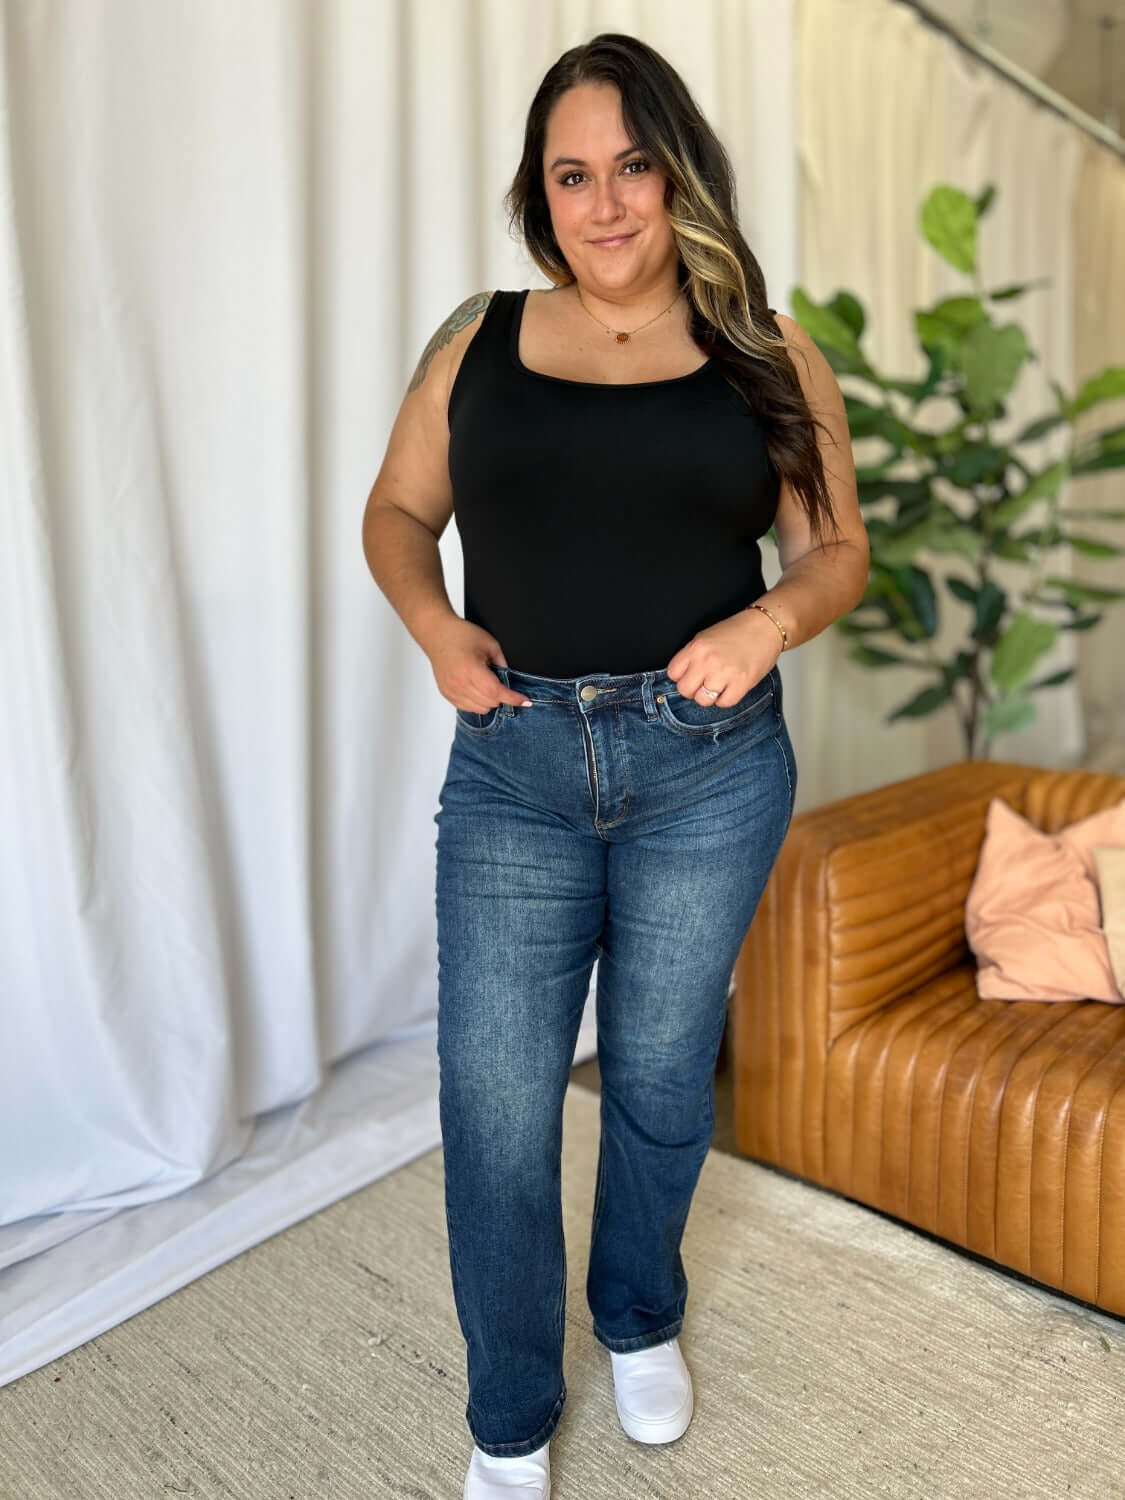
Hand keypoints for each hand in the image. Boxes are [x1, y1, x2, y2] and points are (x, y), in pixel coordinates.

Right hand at [427, 618, 531, 711]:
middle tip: (500, 681)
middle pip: (490, 703)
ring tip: (486, 683)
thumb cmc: (462, 635)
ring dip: (490, 701)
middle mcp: (459, 683)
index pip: (496, 692)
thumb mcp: (490, 644)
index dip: (513, 699)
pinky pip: (468, 708)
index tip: (525, 701)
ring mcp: (451, 690)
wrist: (437, 634)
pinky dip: (477, 702)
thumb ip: (503, 664)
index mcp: (471, 669)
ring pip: (480, 709)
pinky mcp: (447, 694)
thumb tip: (511, 682)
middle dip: (502, 696)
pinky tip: (477, 688)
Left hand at [665, 608, 782, 706]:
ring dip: (709, 696)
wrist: (765, 628)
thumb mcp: (705, 638)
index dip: (680, 677)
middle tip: (703, 684)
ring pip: (703, 700)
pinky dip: (725, 699)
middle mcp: (708, 661)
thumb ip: (691, 657)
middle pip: (685, 690)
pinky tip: (730, 688)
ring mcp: (725, 673)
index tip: (689, 675)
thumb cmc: (736, 632)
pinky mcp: (742, 683)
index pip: (673, 674)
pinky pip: (724, 703)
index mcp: (696, 648)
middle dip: (692, 690)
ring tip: (718, 686)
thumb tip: (681, 676)